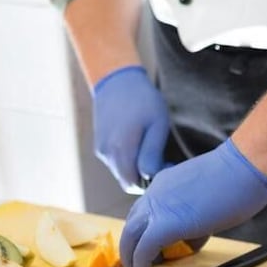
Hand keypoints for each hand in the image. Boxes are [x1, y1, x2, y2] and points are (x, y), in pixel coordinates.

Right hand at [92, 65, 170, 193]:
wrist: (116, 81)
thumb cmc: (144, 101)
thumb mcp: (157, 125)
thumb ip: (152, 154)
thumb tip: (150, 176)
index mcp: (120, 149)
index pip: (133, 185)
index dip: (152, 182)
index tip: (167, 164)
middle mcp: (106, 153)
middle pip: (127, 181)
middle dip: (145, 177)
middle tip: (162, 159)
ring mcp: (101, 150)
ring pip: (122, 172)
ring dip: (137, 168)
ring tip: (150, 147)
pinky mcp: (99, 145)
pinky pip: (116, 162)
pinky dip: (128, 160)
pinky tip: (138, 143)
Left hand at [119, 139, 266, 266]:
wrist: (245, 166)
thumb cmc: (238, 177)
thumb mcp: (208, 198)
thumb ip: (196, 217)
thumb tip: (193, 239)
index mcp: (165, 184)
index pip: (145, 211)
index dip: (142, 231)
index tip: (147, 246)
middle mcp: (156, 194)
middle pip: (132, 224)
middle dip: (129, 247)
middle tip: (133, 264)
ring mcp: (158, 207)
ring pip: (131, 235)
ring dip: (130, 256)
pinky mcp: (165, 225)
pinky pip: (144, 248)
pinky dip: (139, 263)